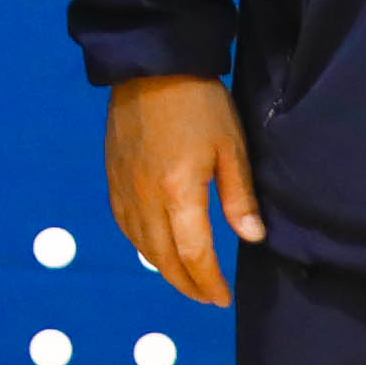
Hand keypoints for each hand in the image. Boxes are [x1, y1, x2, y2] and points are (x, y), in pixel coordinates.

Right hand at [107, 73, 262, 306]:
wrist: (151, 66)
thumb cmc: (199, 102)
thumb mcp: (231, 147)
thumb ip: (239, 197)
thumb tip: (252, 239)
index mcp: (178, 191)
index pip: (194, 255)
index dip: (210, 283)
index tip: (224, 298)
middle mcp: (145, 198)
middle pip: (163, 259)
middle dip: (187, 285)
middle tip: (207, 297)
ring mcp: (124, 189)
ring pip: (140, 247)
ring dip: (164, 269)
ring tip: (186, 279)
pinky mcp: (112, 178)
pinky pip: (125, 226)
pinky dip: (142, 246)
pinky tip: (156, 247)